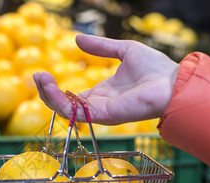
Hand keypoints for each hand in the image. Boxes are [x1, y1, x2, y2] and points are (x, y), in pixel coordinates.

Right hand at [33, 34, 179, 124]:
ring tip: (38, 77)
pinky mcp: (102, 115)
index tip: (41, 73)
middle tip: (36, 75)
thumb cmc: (155, 70)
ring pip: (64, 110)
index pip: (71, 97)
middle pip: (63, 105)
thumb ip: (101, 47)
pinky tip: (48, 84)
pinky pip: (73, 112)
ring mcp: (98, 112)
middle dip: (46, 92)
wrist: (173, 82)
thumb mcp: (123, 51)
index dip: (54, 87)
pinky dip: (57, 99)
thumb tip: (77, 39)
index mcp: (101, 93)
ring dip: (47, 95)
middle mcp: (97, 105)